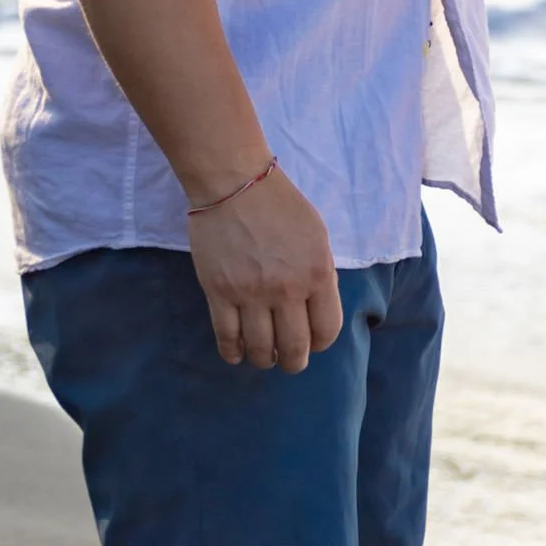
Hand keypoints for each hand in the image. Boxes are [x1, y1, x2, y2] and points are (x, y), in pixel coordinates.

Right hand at [188, 166, 343, 370]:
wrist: (234, 184)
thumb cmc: (280, 205)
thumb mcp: (317, 237)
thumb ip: (320, 273)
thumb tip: (316, 307)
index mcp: (318, 274)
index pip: (326, 330)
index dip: (321, 344)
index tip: (314, 343)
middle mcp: (287, 289)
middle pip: (295, 347)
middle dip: (294, 362)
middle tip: (290, 361)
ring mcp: (250, 293)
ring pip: (261, 348)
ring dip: (265, 360)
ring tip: (265, 358)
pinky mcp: (219, 292)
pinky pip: (227, 336)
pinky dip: (233, 352)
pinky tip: (237, 354)